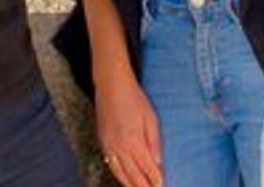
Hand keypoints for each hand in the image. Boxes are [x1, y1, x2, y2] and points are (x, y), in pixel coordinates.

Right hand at [93, 70, 162, 186]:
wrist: (111, 86)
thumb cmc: (134, 99)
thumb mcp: (151, 118)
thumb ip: (154, 142)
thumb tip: (158, 162)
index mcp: (134, 140)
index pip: (146, 166)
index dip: (154, 178)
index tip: (161, 185)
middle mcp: (119, 147)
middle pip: (132, 173)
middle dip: (142, 185)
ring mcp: (108, 145)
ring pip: (119, 172)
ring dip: (129, 183)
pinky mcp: (102, 141)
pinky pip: (110, 163)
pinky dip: (117, 174)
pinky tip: (123, 178)